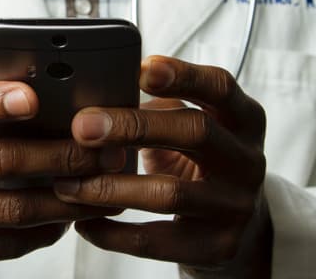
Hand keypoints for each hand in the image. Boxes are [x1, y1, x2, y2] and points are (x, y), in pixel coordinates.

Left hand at [53, 56, 272, 277]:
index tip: (142, 68)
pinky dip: (113, 232)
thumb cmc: (201, 163)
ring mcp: (235, 206)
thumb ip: (160, 108)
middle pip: (195, 132)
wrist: (240, 228)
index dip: (183, 75)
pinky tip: (84, 222)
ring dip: (109, 186)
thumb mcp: (194, 128)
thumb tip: (96, 97)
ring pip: (169, 193)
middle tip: (82, 127)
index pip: (220, 87)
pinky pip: (155, 241)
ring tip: (68, 183)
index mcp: (243, 120)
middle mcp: (247, 160)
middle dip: (133, 126)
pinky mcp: (217, 247)